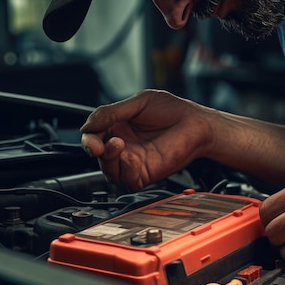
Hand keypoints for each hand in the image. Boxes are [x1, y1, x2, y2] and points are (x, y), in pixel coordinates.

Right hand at [80, 90, 214, 189]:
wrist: (197, 123)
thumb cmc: (172, 111)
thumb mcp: (138, 103)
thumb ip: (112, 113)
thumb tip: (87, 126)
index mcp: (118, 128)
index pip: (93, 137)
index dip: (89, 138)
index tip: (91, 134)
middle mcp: (124, 147)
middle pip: (97, 156)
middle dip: (94, 149)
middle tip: (99, 144)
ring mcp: (134, 162)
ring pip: (109, 171)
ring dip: (107, 161)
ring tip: (118, 144)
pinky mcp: (146, 173)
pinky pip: (128, 181)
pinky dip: (125, 172)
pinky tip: (130, 158)